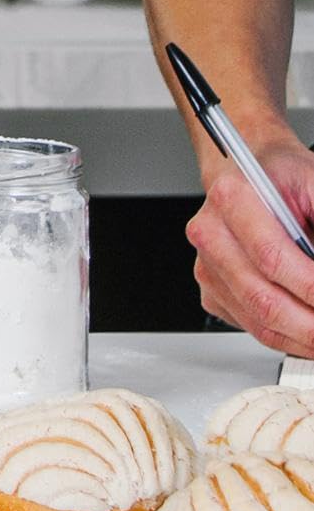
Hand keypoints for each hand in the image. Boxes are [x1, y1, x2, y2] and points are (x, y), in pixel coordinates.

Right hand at [188, 136, 313, 355]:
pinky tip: (309, 329)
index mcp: (231, 199)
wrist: (248, 172)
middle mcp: (210, 234)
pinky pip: (251, 326)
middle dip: (311, 326)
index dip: (312, 288)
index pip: (272, 258)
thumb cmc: (282, 177)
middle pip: (263, 299)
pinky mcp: (211, 289)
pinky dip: (288, 337)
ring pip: (258, 320)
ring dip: (303, 338)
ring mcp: (207, 265)